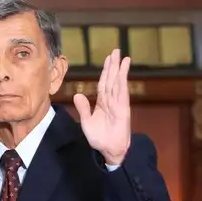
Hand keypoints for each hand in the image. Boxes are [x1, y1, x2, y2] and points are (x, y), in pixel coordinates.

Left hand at [72, 49, 131, 165]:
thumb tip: (77, 95)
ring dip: (119, 69)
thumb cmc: (99, 138)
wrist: (109, 150)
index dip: (105, 71)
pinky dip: (123, 80)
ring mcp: (118, 103)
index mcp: (102, 103)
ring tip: (122, 57)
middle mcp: (111, 100)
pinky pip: (122, 91)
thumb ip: (83, 108)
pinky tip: (124, 70)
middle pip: (112, 79)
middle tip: (115, 51)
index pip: (103, 83)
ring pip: (118, 82)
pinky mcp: (123, 108)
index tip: (107, 59)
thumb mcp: (86, 122)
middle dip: (113, 65)